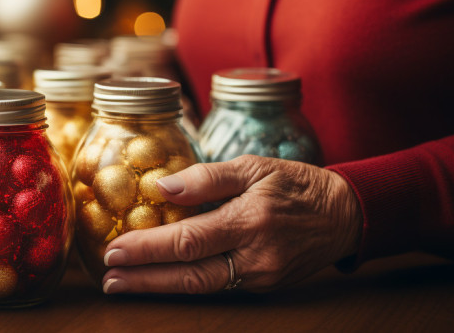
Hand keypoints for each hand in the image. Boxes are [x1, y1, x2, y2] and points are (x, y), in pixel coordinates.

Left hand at [101, 154, 361, 293]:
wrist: (345, 215)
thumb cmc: (296, 184)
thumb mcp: (254, 166)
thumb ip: (207, 178)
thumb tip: (161, 187)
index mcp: (250, 220)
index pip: (188, 240)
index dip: (148, 247)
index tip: (114, 248)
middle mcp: (254, 255)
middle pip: (189, 274)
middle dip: (144, 278)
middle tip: (108, 277)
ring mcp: (260, 276)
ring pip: (201, 287)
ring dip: (157, 287)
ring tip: (122, 284)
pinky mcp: (263, 286)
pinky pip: (217, 286)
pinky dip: (184, 284)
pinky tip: (158, 278)